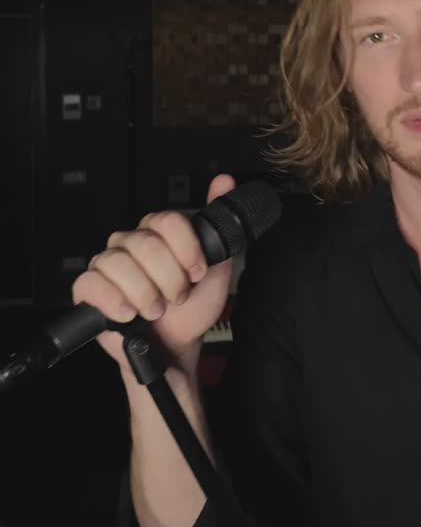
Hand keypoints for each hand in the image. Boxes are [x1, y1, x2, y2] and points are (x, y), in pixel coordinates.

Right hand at [71, 174, 236, 376]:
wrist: (175, 344)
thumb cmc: (191, 307)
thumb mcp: (216, 266)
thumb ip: (218, 225)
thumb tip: (224, 181)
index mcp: (157, 233)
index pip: (167, 220)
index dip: (186, 249)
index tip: (196, 272)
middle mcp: (130, 243)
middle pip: (146, 244)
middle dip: (169, 278)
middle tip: (176, 297)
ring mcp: (107, 264)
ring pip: (119, 263)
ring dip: (145, 294)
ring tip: (155, 310)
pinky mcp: (90, 289)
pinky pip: (91, 283)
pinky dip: (114, 300)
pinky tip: (128, 313)